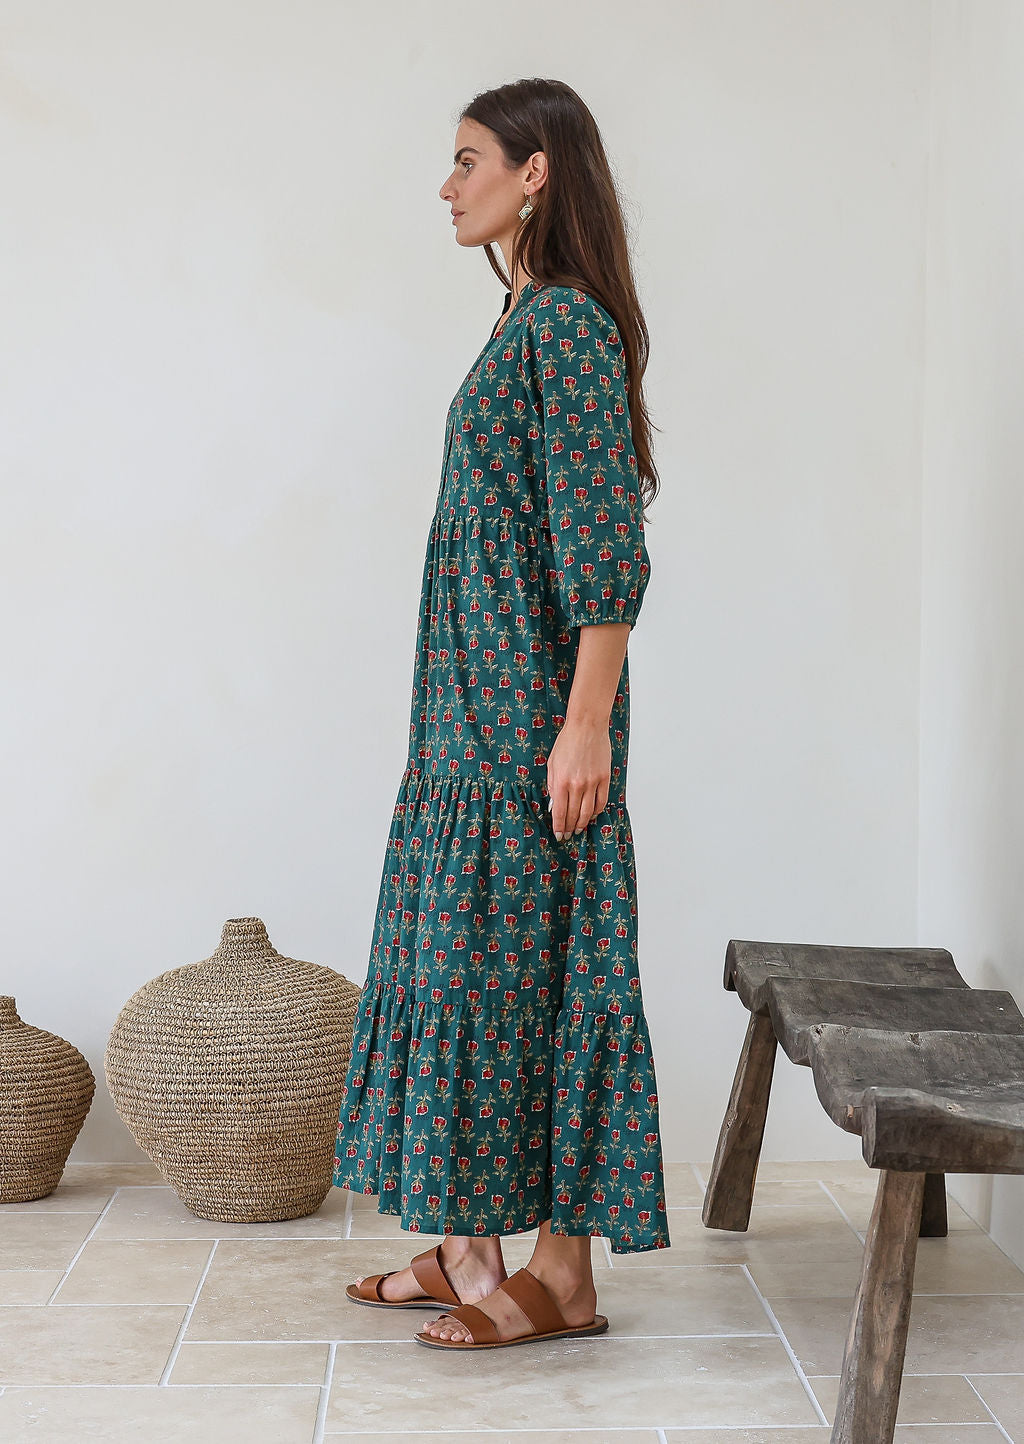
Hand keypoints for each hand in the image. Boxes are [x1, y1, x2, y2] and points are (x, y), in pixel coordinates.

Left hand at [546, 718, 610, 840]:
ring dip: (583, 823)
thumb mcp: (552, 764)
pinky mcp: (604, 778)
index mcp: (562, 781)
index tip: (559, 835)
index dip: (559, 827)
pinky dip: (596, 811)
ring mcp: (593, 783)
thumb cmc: (567, 742)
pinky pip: (601, 802)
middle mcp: (577, 785)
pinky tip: (591, 815)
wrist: (587, 726)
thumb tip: (554, 804)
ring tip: (579, 829)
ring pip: (588, 812)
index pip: (560, 812)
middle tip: (568, 835)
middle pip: (574, 815)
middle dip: (570, 828)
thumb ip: (552, 785)